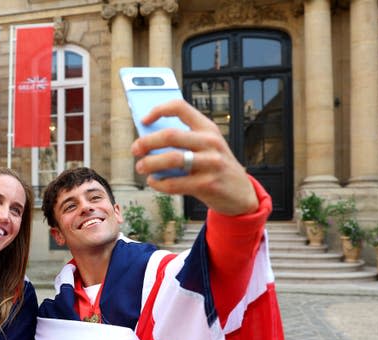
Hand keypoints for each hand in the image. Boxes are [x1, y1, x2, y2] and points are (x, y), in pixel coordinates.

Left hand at [131, 99, 257, 215]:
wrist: (241, 194)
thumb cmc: (215, 167)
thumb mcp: (206, 148)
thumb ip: (183, 141)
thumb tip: (147, 140)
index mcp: (208, 128)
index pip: (180, 108)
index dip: (158, 110)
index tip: (144, 120)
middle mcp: (211, 142)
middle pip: (170, 135)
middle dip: (147, 142)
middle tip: (136, 149)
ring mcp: (211, 163)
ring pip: (171, 159)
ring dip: (150, 163)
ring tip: (141, 167)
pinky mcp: (208, 184)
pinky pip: (175, 183)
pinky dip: (159, 183)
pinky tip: (154, 182)